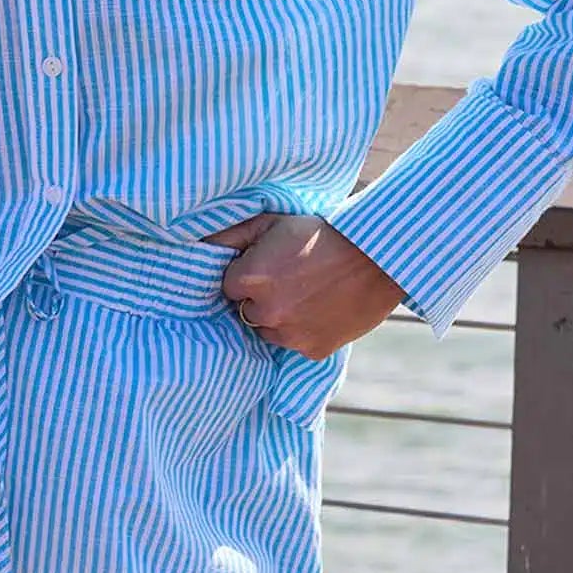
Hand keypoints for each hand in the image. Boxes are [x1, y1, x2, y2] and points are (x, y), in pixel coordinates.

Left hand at [197, 212, 406, 358]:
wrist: (376, 256)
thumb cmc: (320, 233)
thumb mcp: (271, 222)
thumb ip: (230, 234)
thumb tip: (195, 245)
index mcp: (250, 279)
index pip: (229, 286)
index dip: (247, 274)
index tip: (267, 265)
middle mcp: (266, 311)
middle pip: (247, 311)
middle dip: (261, 297)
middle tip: (290, 278)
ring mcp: (289, 334)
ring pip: (269, 330)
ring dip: (280, 316)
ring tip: (306, 292)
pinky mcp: (312, 350)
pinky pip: (295, 344)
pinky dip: (304, 330)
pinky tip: (320, 308)